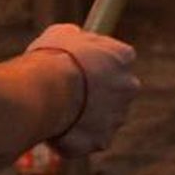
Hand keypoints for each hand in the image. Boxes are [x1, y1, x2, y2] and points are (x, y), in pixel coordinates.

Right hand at [26, 23, 138, 156]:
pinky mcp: (102, 141)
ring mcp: (117, 116)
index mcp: (122, 56)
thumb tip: (76, 38)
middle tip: (68, 89)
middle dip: (96, 91)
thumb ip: (77, 38)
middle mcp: (128, 86)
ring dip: (84, 115)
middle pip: (114, 89)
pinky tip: (54, 128)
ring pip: (101, 116)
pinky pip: (87, 139)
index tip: (81, 62)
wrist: (46, 91)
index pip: (119, 57)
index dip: (98, 61)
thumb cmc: (52, 58)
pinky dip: (73, 136)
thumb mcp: (61, 33)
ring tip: (55, 109)